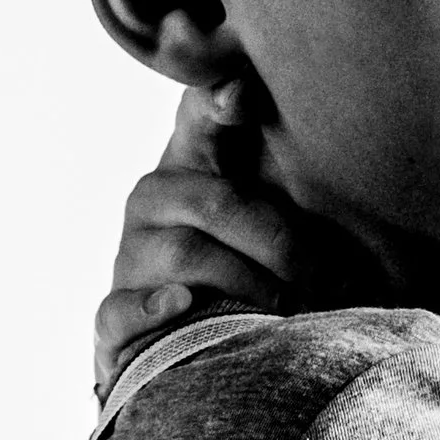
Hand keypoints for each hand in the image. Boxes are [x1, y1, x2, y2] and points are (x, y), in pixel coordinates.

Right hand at [93, 80, 306, 395]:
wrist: (190, 346)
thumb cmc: (251, 265)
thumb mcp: (273, 214)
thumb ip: (285, 168)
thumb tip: (255, 98)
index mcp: (191, 164)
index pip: (198, 118)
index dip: (217, 104)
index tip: (241, 93)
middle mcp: (153, 201)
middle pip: (219, 203)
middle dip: (281, 244)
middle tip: (325, 279)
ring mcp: (131, 257)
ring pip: (188, 256)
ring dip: (250, 286)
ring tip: (290, 310)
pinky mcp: (115, 316)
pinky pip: (122, 309)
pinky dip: (151, 309)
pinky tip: (183, 303)